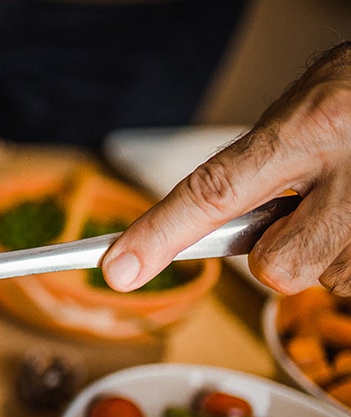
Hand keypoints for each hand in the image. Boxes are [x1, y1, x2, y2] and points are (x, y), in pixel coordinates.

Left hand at [103, 41, 350, 296]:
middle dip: (281, 251)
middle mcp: (347, 169)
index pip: (216, 190)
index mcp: (311, 126)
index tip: (118, 269)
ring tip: (350, 197)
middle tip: (308, 207)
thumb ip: (255, 166)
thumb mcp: (304, 110)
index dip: (161, 235)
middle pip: (279, 267)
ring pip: (325, 278)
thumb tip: (203, 226)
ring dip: (329, 249)